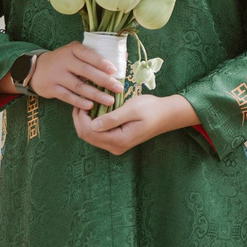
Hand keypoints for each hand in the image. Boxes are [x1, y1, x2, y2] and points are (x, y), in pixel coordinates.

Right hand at [21, 40, 123, 110]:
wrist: (36, 69)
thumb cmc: (64, 61)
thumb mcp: (74, 53)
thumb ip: (90, 57)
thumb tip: (117, 65)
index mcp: (73, 49)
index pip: (89, 55)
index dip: (102, 63)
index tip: (114, 71)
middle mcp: (64, 61)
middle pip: (86, 71)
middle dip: (104, 81)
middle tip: (118, 88)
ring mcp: (57, 75)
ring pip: (79, 86)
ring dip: (96, 94)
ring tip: (110, 101)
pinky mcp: (51, 88)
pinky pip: (68, 96)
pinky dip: (80, 102)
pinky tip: (91, 106)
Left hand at [72, 92, 196, 155]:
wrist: (166, 115)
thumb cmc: (151, 109)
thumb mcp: (132, 109)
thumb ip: (113, 118)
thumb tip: (93, 124)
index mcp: (119, 140)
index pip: (89, 132)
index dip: (81, 117)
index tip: (83, 99)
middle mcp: (115, 147)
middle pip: (86, 136)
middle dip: (80, 118)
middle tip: (81, 99)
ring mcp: (115, 145)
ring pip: (90, 135)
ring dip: (85, 120)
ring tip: (87, 102)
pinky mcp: (116, 141)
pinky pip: (97, 133)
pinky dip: (92, 122)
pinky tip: (94, 109)